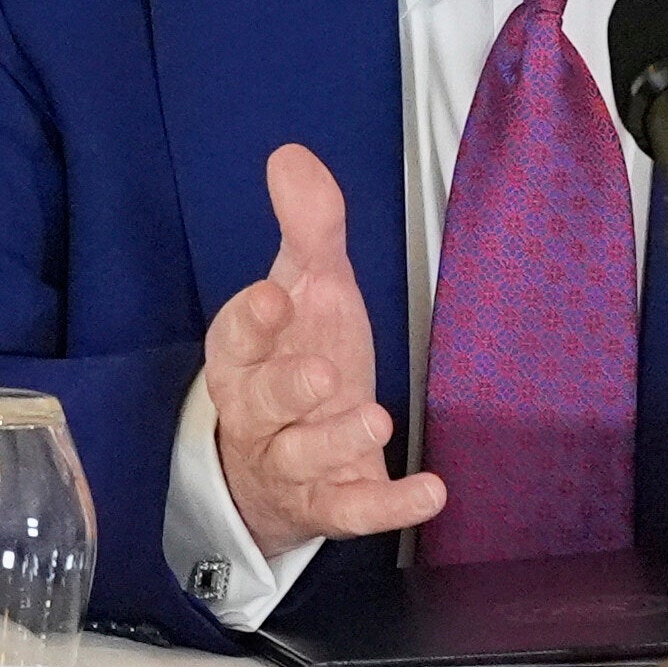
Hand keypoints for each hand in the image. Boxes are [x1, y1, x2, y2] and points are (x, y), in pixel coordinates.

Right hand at [202, 143, 442, 564]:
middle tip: (323, 372)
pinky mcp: (329, 504)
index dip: (252, 321)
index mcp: (244, 357)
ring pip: (302, 457)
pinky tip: (432, 491)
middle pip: (259, 403)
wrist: (278, 467)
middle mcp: (259, 414)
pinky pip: (353, 510)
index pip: (236, 338)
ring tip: (375, 418)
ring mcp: (293, 464)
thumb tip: (291, 156)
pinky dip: (390, 505)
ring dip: (336, 439)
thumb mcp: (308, 289)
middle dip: (287, 387)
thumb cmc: (294, 360)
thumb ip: (307, 226)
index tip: (273, 297)